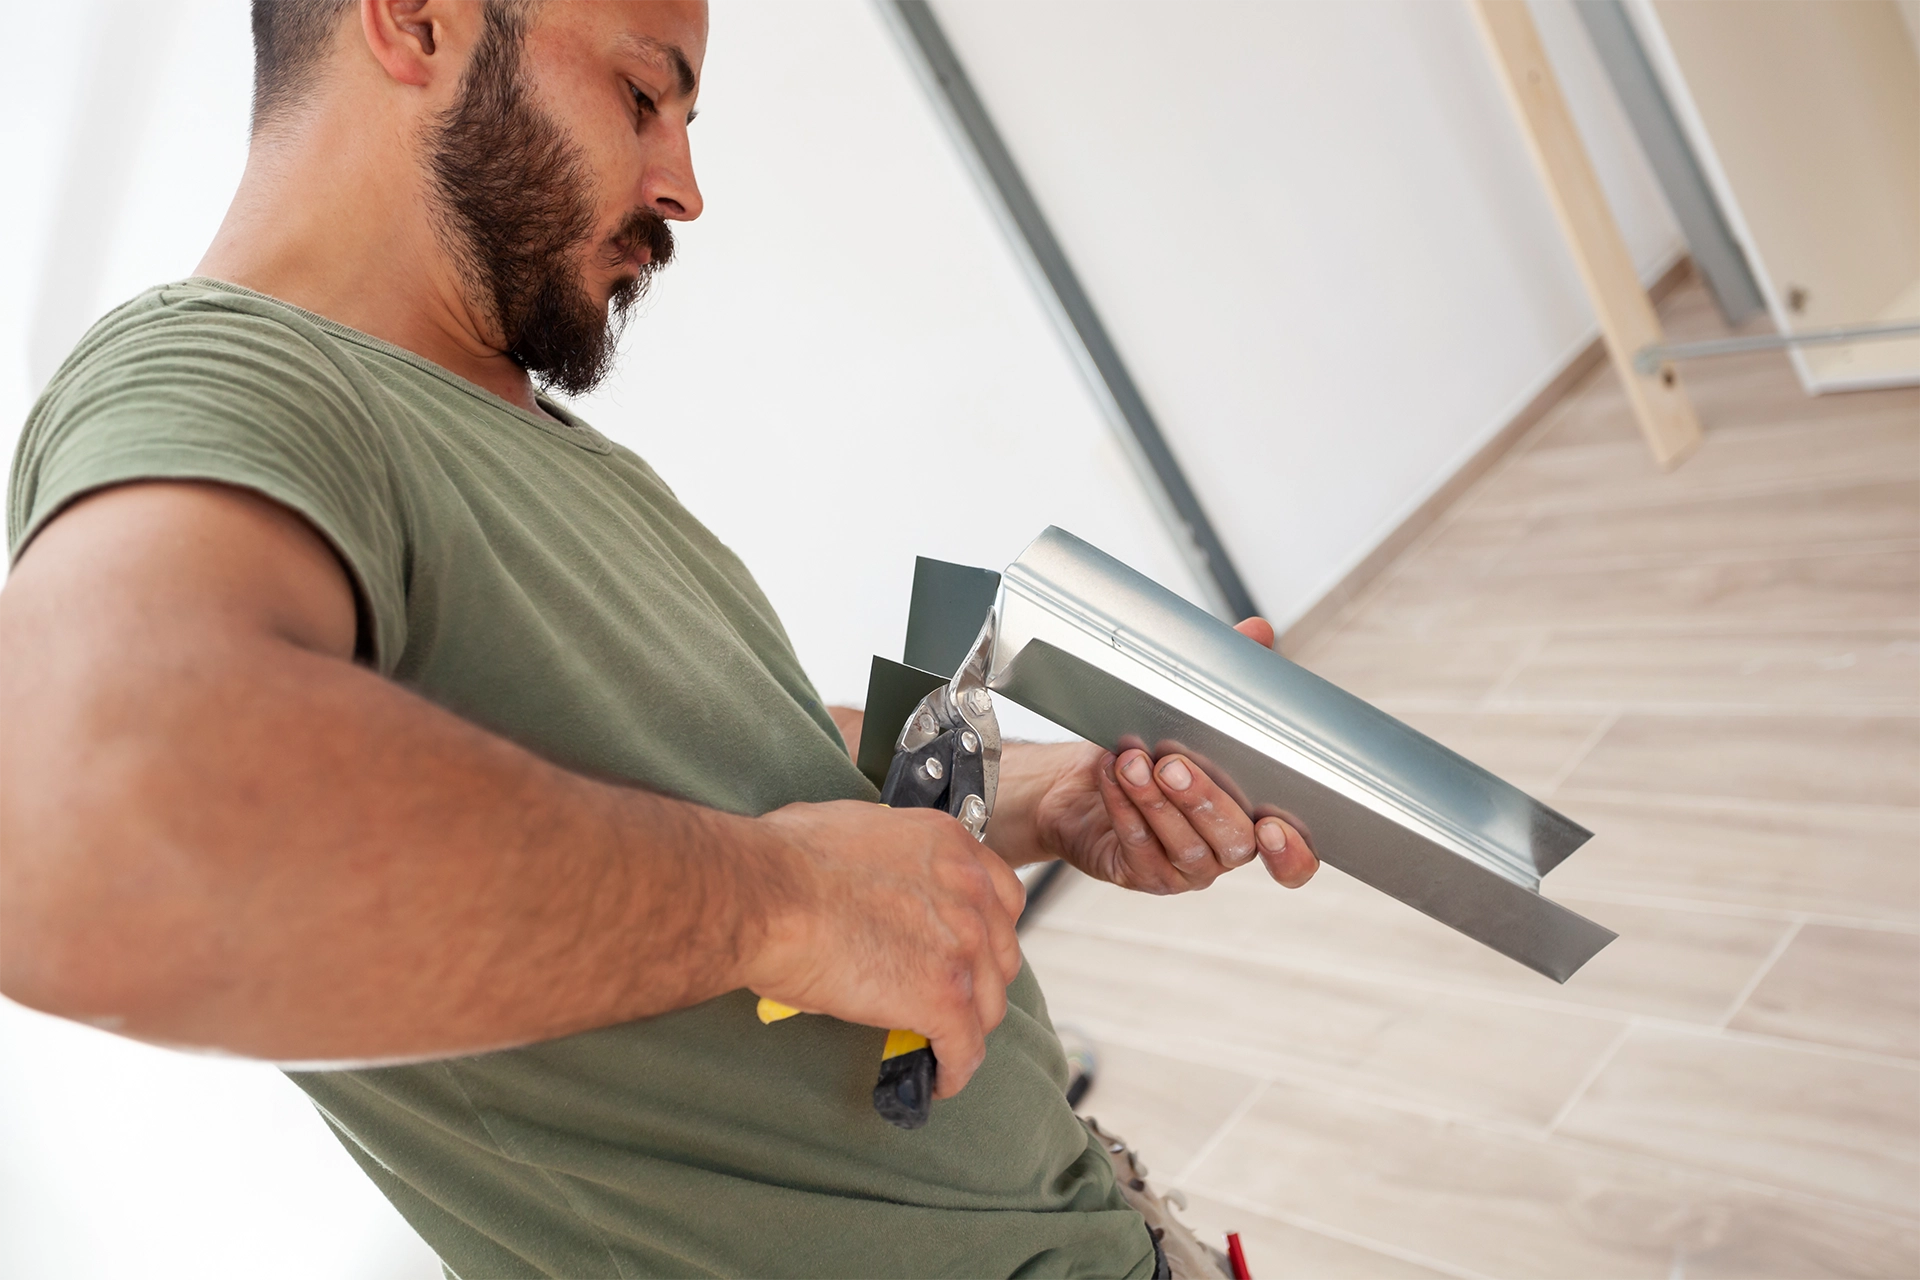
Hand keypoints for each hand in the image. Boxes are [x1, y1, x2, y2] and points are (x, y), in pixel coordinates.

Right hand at [744, 800, 1026, 1098]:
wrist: (766, 896)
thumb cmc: (783, 860)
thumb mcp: (855, 829)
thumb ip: (888, 855)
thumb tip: (869, 875)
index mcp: (948, 845)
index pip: (1001, 895)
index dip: (986, 930)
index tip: (965, 951)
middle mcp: (969, 890)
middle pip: (1000, 954)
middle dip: (978, 981)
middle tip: (946, 998)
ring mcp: (962, 946)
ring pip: (988, 1005)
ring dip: (966, 1028)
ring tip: (938, 1044)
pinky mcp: (943, 997)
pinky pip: (965, 1049)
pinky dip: (954, 1070)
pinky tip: (937, 1080)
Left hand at [1023, 618, 1319, 894]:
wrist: (1081, 781)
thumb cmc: (1150, 748)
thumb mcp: (1191, 712)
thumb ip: (1232, 679)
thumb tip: (1258, 632)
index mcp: (1253, 821)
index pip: (1292, 859)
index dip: (1292, 853)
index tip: (1275, 826)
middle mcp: (1223, 852)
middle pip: (1231, 842)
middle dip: (1203, 800)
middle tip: (1174, 763)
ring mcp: (1182, 869)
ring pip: (1181, 845)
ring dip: (1155, 801)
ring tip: (1133, 761)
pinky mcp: (1138, 873)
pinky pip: (1135, 845)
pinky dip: (1122, 807)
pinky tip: (1110, 774)